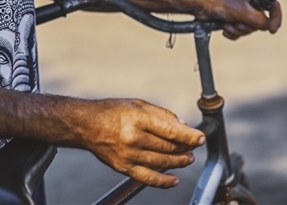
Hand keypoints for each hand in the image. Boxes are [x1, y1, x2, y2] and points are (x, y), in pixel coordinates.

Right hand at [76, 98, 203, 187]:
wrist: (86, 125)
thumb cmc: (112, 111)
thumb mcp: (138, 104)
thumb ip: (161, 115)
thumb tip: (183, 126)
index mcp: (138, 118)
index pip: (171, 130)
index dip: (189, 136)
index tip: (200, 138)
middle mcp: (133, 137)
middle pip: (168, 148)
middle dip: (185, 148)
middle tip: (193, 148)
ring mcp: (128, 155)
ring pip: (162, 163)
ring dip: (178, 163)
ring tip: (187, 159)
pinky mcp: (123, 167)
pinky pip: (148, 178)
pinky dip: (164, 181)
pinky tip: (174, 179)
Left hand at [193, 0, 281, 39]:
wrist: (198, 6)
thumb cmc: (217, 1)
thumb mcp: (242, 11)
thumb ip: (259, 20)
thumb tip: (266, 26)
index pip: (272, 6)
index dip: (275, 18)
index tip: (272, 29)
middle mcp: (248, 3)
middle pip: (259, 22)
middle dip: (246, 25)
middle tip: (236, 20)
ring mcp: (240, 12)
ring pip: (248, 29)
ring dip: (237, 29)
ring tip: (227, 22)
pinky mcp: (232, 20)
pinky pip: (238, 33)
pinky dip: (231, 33)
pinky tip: (223, 27)